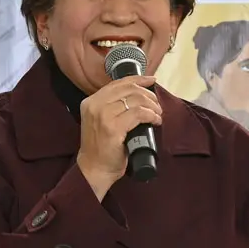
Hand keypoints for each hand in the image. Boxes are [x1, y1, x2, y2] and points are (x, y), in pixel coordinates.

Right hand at [75, 75, 161, 199]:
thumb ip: (111, 107)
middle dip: (148, 95)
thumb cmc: (101, 147)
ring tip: (157, 114)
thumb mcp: (101, 121)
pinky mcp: (113, 128)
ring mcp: (103, 116)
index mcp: (90, 102)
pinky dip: (152, 116)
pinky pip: (139, 113)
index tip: (151, 81)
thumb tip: (138, 94)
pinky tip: (156, 121)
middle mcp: (94, 106)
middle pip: (129, 89)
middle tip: (157, 106)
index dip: (138, 79)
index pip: (117, 83)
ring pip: (136, 99)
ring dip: (152, 106)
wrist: (94, 168)